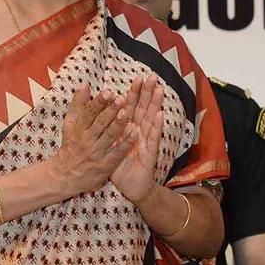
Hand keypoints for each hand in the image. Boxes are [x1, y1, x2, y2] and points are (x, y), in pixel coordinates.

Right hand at [49, 85, 134, 196]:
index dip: (98, 103)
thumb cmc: (71, 145)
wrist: (65, 176)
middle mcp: (87, 140)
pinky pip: (116, 153)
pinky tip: (134, 133)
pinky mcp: (105, 165)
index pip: (88, 113)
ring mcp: (96, 153)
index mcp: (78, 129)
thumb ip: (78, 104)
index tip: (108, 92)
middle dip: (110, 111)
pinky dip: (125, 143)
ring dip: (118, 125)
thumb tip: (84, 84)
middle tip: (121, 98)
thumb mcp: (70, 124)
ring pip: (108, 137)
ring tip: (127, 113)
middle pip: (99, 124)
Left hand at [110, 76, 164, 203]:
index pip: (132, 108)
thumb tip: (104, 113)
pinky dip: (156, 126)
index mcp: (129, 130)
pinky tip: (159, 115)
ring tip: (158, 89)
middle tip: (151, 76)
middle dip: (148, 93)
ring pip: (151, 120)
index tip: (137, 78)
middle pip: (144, 109)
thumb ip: (110, 129)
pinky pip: (153, 138)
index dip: (135, 93)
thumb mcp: (112, 146)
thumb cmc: (121, 166)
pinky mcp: (150, 153)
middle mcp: (140, 132)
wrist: (131, 188)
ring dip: (155, 104)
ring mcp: (146, 141)